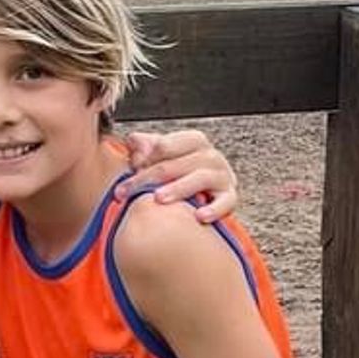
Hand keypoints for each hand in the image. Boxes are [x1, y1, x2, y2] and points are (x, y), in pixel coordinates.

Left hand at [122, 128, 237, 223]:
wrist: (202, 197)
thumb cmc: (176, 174)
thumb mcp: (159, 157)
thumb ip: (144, 146)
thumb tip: (135, 142)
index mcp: (193, 141)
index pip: (165, 145)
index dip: (144, 157)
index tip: (128, 171)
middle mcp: (211, 155)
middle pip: (178, 163)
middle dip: (150, 178)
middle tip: (128, 191)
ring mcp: (223, 176)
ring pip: (201, 178)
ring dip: (179, 188)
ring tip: (158, 199)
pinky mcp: (230, 197)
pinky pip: (226, 202)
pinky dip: (214, 209)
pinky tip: (199, 216)